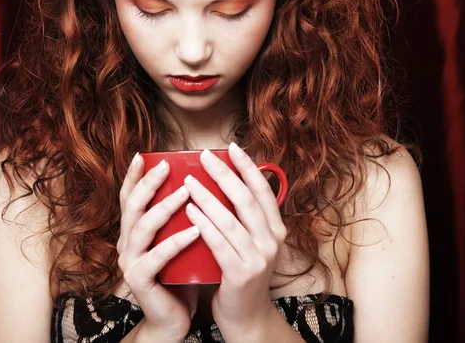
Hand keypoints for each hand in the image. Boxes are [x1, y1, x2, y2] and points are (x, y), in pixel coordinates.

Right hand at [117, 153, 200, 339]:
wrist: (174, 318)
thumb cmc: (183, 275)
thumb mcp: (183, 241)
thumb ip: (186, 217)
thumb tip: (208, 184)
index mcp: (136, 231)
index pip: (131, 198)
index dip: (135, 176)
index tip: (145, 154)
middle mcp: (127, 243)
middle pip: (132, 206)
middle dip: (148, 183)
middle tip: (166, 166)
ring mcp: (131, 262)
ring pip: (142, 228)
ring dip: (164, 207)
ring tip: (186, 192)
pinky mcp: (140, 280)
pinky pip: (156, 258)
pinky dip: (175, 242)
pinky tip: (195, 230)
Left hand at [183, 144, 286, 336]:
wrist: (246, 317)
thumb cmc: (242, 275)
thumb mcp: (253, 244)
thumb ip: (246, 219)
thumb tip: (229, 184)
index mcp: (276, 229)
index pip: (264, 191)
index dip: (249, 167)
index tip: (232, 147)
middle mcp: (272, 241)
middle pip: (247, 199)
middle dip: (225, 175)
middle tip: (205, 156)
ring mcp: (258, 258)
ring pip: (231, 220)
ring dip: (208, 197)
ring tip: (189, 181)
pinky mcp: (241, 274)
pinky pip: (219, 243)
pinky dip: (204, 225)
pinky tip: (190, 211)